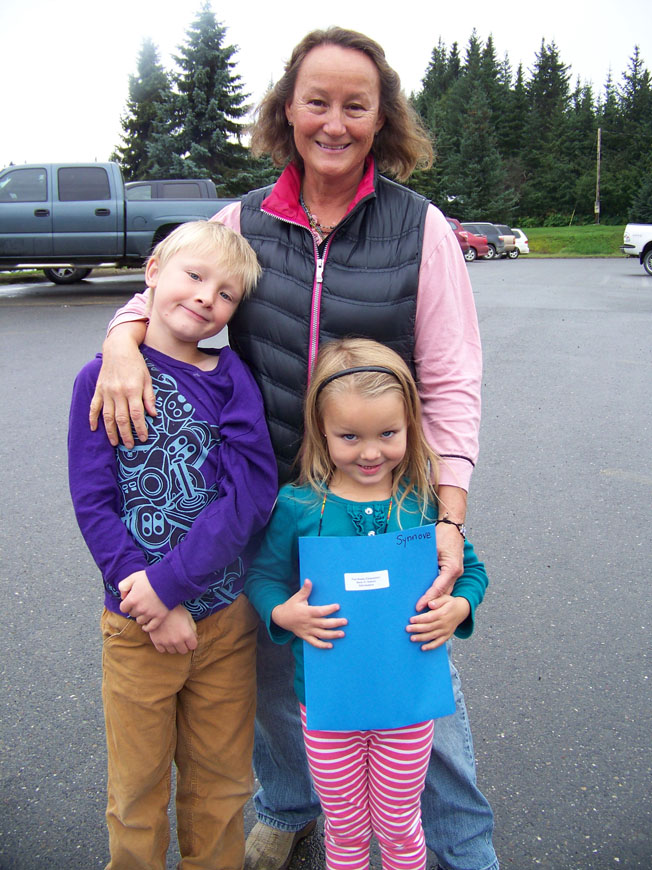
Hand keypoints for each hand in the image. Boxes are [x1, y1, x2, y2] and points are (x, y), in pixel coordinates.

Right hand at [89, 322, 153, 447]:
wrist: (118, 348)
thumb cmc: (136, 363)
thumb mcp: (147, 378)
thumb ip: (149, 397)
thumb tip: (153, 415)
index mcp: (132, 389)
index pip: (137, 414)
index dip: (140, 428)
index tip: (143, 438)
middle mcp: (118, 392)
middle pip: (121, 419)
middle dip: (126, 434)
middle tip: (130, 446)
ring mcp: (106, 391)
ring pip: (107, 416)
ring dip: (111, 431)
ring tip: (115, 443)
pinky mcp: (98, 389)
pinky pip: (94, 407)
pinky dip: (93, 418)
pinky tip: (94, 428)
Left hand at [118, 570, 168, 630]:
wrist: (170, 579)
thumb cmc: (151, 578)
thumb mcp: (133, 577)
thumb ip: (123, 586)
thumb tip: (122, 596)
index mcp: (132, 599)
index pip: (123, 608)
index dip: (127, 603)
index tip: (132, 599)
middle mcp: (140, 609)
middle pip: (132, 614)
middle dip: (135, 608)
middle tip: (141, 602)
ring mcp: (150, 614)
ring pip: (140, 621)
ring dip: (141, 616)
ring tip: (146, 609)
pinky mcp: (160, 617)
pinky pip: (150, 627)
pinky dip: (147, 627)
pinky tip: (146, 624)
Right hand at [148, 605, 197, 653]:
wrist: (160, 606)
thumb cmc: (176, 610)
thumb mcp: (188, 616)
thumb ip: (193, 628)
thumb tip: (195, 637)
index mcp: (187, 634)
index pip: (193, 646)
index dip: (192, 642)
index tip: (190, 639)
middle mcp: (177, 641)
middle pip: (183, 651)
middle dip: (184, 645)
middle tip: (181, 638)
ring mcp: (166, 642)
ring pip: (173, 651)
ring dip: (174, 646)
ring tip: (172, 637)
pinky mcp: (157, 641)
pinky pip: (162, 650)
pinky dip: (164, 646)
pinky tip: (165, 639)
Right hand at [271, 579, 347, 648]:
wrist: (281, 618)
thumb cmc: (291, 606)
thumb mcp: (297, 597)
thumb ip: (305, 590)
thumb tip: (308, 580)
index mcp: (306, 612)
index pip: (319, 611)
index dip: (329, 609)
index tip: (338, 606)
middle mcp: (308, 622)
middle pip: (323, 624)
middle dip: (335, 623)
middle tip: (345, 621)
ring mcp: (307, 631)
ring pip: (321, 634)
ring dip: (332, 635)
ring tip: (342, 634)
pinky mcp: (305, 636)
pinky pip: (314, 643)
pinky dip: (322, 645)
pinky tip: (331, 646)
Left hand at [406, 595, 469, 650]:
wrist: (462, 611)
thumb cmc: (450, 603)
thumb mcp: (446, 598)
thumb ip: (437, 601)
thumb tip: (430, 604)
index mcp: (443, 613)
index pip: (430, 617)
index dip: (420, 619)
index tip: (411, 619)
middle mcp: (445, 623)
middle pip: (429, 627)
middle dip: (417, 628)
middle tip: (407, 629)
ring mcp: (446, 631)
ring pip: (432, 636)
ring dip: (421, 638)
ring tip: (412, 638)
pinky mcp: (447, 636)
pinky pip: (439, 643)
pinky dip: (431, 646)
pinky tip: (423, 648)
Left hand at [414, 520, 463, 610]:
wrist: (453, 525)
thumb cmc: (443, 534)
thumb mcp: (433, 548)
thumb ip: (426, 563)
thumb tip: (413, 575)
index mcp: (452, 568)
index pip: (439, 588)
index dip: (428, 598)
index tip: (419, 606)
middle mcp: (456, 573)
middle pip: (443, 593)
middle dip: (431, 603)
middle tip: (417, 612)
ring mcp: (456, 572)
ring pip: (445, 590)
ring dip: (434, 599)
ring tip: (421, 608)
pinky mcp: (452, 570)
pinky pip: (445, 584)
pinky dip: (436, 591)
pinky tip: (427, 595)